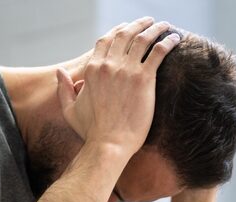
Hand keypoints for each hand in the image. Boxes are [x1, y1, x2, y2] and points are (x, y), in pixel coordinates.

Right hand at [57, 18, 179, 155]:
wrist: (109, 145)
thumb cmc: (91, 132)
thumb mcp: (70, 109)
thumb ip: (63, 88)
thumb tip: (59, 72)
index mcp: (92, 69)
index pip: (105, 40)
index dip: (117, 31)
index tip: (127, 27)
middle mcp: (108, 65)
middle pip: (125, 34)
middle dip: (138, 24)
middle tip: (148, 22)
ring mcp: (127, 70)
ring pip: (143, 39)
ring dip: (155, 28)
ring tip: (164, 25)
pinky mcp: (144, 79)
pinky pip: (158, 52)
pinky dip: (167, 42)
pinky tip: (175, 39)